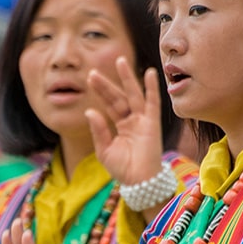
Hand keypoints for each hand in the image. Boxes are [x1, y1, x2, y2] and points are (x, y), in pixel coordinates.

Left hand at [86, 58, 166, 189]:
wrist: (139, 182)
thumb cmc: (123, 169)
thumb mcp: (104, 150)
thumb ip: (99, 130)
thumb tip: (90, 111)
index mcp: (121, 126)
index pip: (109, 105)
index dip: (100, 92)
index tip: (90, 78)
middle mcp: (133, 120)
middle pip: (118, 97)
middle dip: (107, 84)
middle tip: (93, 72)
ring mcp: (143, 120)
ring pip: (133, 95)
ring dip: (127, 78)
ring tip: (120, 61)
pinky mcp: (152, 123)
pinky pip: (152, 103)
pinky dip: (151, 88)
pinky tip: (149, 72)